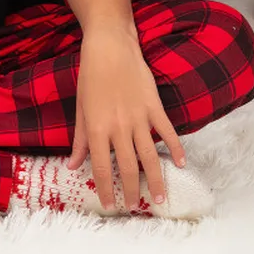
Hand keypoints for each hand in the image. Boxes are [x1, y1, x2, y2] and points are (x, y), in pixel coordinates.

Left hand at [68, 27, 186, 211]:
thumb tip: (72, 165)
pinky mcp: (154, 106)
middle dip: (131, 191)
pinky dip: (175, 148)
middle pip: (127, 167)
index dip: (105, 189)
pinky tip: (180, 164)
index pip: (100, 168)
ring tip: (160, 197)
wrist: (109, 46)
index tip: (109, 205)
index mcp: (96, 128)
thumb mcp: (80, 107)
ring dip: (156, 179)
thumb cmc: (90, 75)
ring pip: (149, 156)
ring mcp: (138, 117)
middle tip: (135, 207)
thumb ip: (79, 139)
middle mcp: (117, 127)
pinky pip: (167, 131)